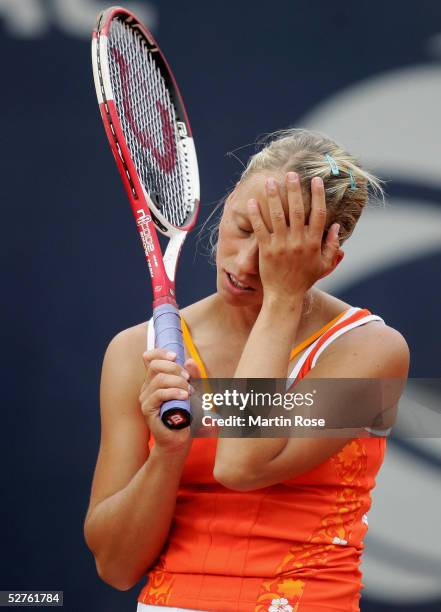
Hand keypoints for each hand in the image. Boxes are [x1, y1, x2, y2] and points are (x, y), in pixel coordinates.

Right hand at [139, 349, 200, 454]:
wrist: (179, 439)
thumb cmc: (186, 415)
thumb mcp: (194, 391)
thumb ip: (193, 376)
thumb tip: (189, 360)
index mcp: (155, 380)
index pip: (149, 358)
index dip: (160, 352)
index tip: (175, 356)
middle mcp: (147, 387)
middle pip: (154, 365)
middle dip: (174, 367)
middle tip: (188, 378)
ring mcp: (146, 398)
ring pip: (158, 379)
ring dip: (177, 382)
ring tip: (189, 392)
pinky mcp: (147, 410)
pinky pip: (158, 394)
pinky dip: (173, 392)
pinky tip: (184, 397)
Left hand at [247, 173, 340, 303]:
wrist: (285, 296)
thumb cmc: (305, 280)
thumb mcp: (323, 265)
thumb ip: (332, 246)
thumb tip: (337, 227)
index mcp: (313, 243)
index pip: (318, 214)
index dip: (318, 195)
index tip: (316, 181)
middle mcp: (298, 241)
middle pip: (298, 210)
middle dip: (294, 190)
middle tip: (291, 174)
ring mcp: (281, 245)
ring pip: (278, 216)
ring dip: (274, 197)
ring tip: (270, 182)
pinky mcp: (266, 250)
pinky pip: (260, 229)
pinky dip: (256, 215)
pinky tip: (252, 202)